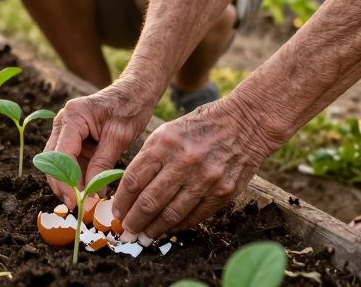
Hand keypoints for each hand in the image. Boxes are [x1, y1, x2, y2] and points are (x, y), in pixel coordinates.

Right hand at [43, 81, 157, 208]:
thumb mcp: (118, 138)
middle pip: (53, 161)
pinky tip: (90, 191)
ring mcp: (66, 129)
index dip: (65, 182)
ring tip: (86, 203)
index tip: (76, 203)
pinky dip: (78, 177)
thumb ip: (101, 165)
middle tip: (79, 207)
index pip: (61, 155)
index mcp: (73, 116)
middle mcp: (63, 122)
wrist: (136, 92)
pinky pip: (70, 161)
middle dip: (63, 185)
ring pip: (59, 163)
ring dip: (70, 183)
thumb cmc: (130, 108)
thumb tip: (90, 195)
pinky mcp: (73, 138)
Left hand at [111, 96, 273, 239]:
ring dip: (153, 229)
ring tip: (144, 236)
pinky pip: (194, 217)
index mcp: (165, 143)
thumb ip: (148, 159)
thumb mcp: (168, 132)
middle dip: (133, 221)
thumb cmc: (199, 128)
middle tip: (125, 231)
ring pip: (171, 214)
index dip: (122, 202)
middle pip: (149, 201)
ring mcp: (205, 179)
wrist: (244, 124)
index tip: (116, 213)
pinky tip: (168, 228)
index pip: (134, 180)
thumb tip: (129, 192)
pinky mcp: (222, 192)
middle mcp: (184, 161)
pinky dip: (178, 226)